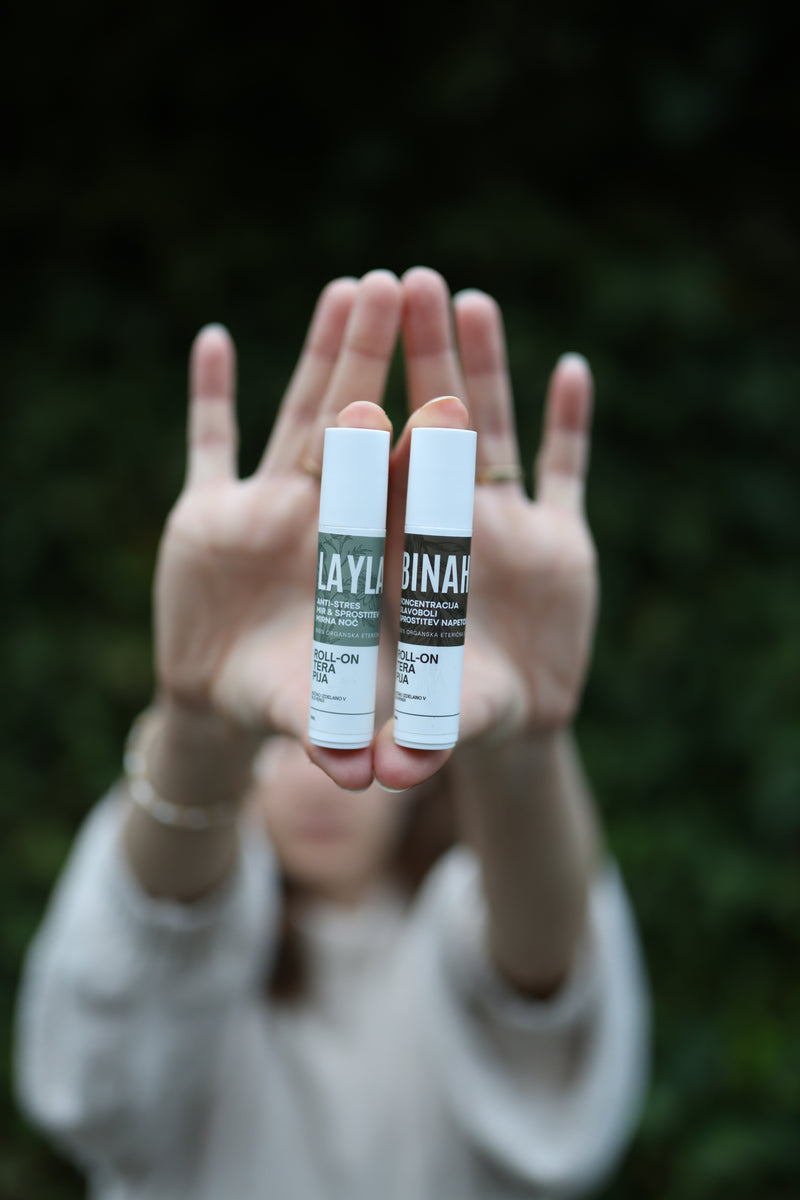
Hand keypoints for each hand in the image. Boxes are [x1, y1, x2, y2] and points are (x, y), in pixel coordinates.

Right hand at [153, 271, 399, 789]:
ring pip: (299, 418)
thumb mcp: (325, 719)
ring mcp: (269, 509)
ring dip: (320, 355)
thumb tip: (388, 778)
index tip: (452, 392)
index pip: (404, 496)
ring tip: (347, 287)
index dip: (427, 445)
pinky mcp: (210, 513)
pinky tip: (213, 341)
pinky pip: (208, 445)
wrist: (232, 700)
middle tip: (410, 285)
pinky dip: (207, 398)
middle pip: (364, 430)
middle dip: (384, 363)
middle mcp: (326, 523)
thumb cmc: (294, 708)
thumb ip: (360, 734)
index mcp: (365, 563)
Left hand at [374, 269, 597, 788]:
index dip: (369, 427)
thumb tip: (375, 775)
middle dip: (421, 362)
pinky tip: (569, 370)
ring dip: (485, 370)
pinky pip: (566, 475)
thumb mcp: (437, 728)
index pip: (383, 485)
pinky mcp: (561, 542)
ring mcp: (508, 529)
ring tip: (469, 297)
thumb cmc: (455, 717)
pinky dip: (571, 429)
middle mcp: (453, 532)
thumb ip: (408, 737)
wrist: (510, 720)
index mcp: (410, 564)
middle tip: (403, 280)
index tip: (352, 370)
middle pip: (430, 431)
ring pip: (494, 434)